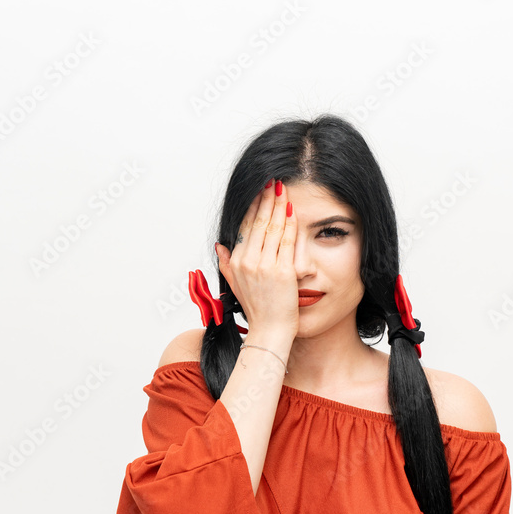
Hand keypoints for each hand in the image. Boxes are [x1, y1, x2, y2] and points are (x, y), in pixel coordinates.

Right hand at [215, 179, 298, 339]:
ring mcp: (264, 266)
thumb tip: (220, 246)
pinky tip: (292, 210)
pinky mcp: (282, 271)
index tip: (259, 192)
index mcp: (236, 262)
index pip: (245, 227)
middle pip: (258, 222)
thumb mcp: (235, 286)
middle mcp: (247, 261)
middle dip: (266, 199)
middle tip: (272, 181)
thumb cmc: (258, 311)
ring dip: (278, 205)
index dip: (253, 207)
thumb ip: (226, 264)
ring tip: (282, 189)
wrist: (270, 332)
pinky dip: (289, 223)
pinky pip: (286, 241)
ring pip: (272, 227)